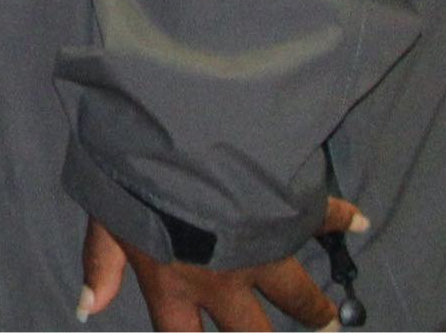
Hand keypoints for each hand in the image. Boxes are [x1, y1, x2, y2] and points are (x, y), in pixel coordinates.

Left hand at [81, 200, 366, 329]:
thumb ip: (100, 264)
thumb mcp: (104, 217)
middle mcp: (221, 277)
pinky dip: (340, 217)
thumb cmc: (129, 175)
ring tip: (330, 321)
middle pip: (255, 332)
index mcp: (174, 281)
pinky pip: (319, 217)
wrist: (173, 134)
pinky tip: (357, 221)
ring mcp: (259, 250)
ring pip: (296, 293)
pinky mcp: (284, 214)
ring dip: (316, 308)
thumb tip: (88, 307)